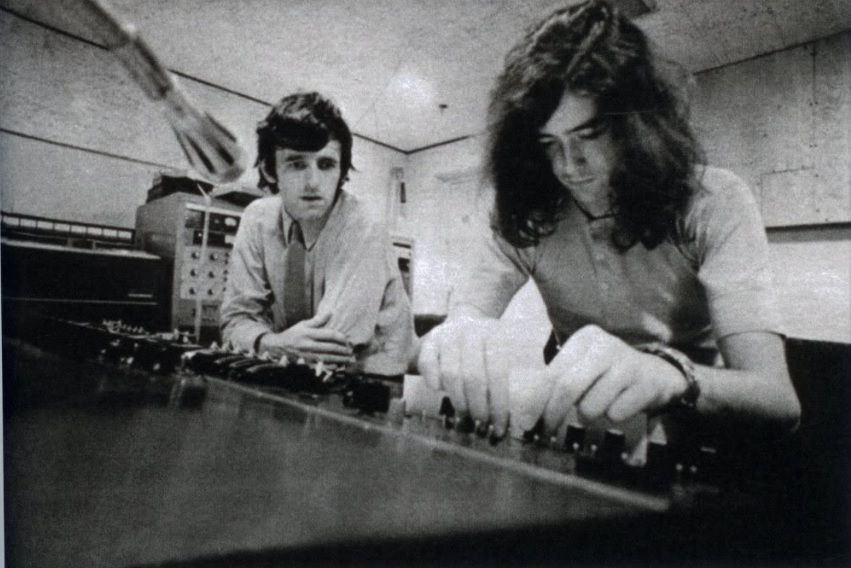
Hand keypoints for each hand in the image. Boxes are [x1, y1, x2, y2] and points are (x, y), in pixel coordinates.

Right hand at [258, 311, 353, 364]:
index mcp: (308, 333)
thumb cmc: (292, 334)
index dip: (341, 337)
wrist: (277, 348)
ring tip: (350, 359)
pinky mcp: (306, 364)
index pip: (329, 335)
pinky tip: (338, 367)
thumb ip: (317, 321)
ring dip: (340, 359)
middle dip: (343, 350)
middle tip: (352, 350)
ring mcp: (308, 356)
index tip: (347, 339)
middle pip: (331, 348)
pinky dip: (331, 367)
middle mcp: (309, 345)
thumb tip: (331, 312)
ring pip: (328, 358)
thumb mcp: (302, 325)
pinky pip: (321, 367)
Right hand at [417, 317, 534, 438]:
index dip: (498, 404)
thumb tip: (527, 416)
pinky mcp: (430, 341)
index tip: (500, 427)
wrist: (466, 321)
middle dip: (478, 407)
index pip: (498, 373)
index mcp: (495, 334)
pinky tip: (440, 391)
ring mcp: (448, 335)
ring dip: (458, 400)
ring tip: (465, 416)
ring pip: (450, 373)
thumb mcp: (513, 350)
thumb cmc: (492, 348)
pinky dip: (432, 380)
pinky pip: (427, 364)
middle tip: (482, 424)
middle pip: (473, 377)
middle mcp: (471, 332)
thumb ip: (524, 374)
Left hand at [528, 325, 688, 435]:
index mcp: (585, 338)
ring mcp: (627, 364)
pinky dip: (613, 416)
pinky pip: (615, 414)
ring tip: (599, 404)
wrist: (657, 373)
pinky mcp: (645, 384)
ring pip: (591, 406)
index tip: (527, 422)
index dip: (537, 401)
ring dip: (589, 414)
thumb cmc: (608, 373)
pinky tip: (621, 403)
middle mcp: (605, 345)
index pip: (552, 373)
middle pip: (568, 387)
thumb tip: (526, 412)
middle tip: (549, 429)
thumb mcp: (582, 368)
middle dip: (554, 413)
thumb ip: (556, 383)